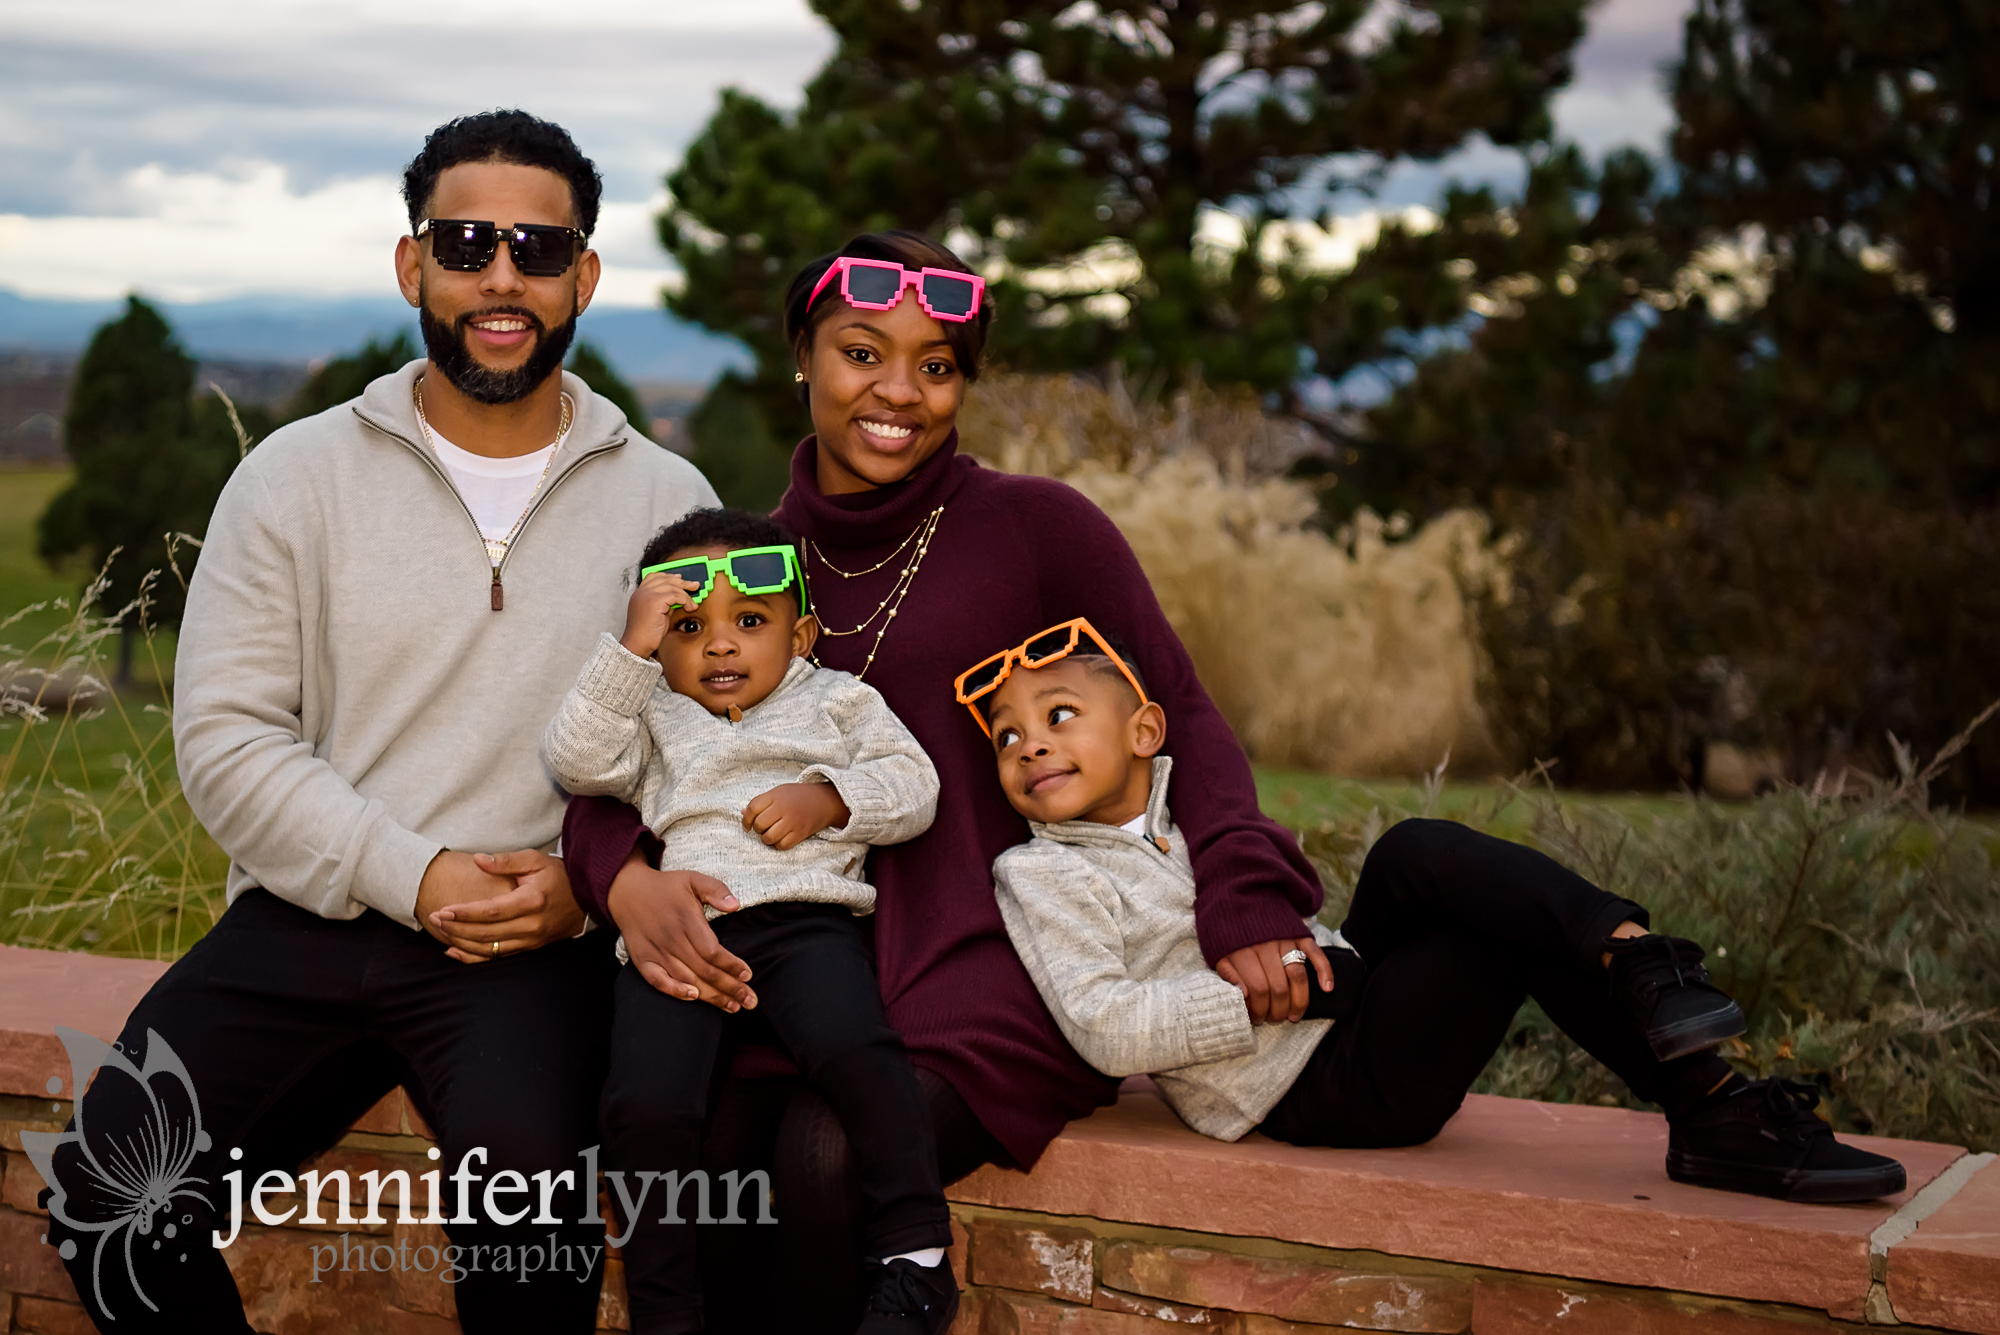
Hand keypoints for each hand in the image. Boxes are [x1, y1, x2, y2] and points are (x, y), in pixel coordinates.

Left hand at [420, 849, 586, 963]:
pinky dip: (474, 957)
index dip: (465, 912)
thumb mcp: (535, 860)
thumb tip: (478, 860)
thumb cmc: (558, 876)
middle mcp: (532, 925)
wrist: (585, 897)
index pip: (491, 911)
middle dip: (457, 927)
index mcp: (532, 901)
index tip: (444, 909)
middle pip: (487, 933)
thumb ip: (505, 861)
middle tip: (435, 918)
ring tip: (441, 931)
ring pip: (490, 949)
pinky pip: (498, 957)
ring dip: (462, 942)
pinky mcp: (531, 948)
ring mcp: (532, 940)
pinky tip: (455, 952)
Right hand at [604, 849, 756, 1010]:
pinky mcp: (642, 959)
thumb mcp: (693, 879)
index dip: (731, 965)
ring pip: (687, 979)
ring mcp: (656, 951)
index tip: (748, 975)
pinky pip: (657, 980)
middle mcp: (672, 938)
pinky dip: (674, 991)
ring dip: (711, 996)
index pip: (713, 951)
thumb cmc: (666, 887)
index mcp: (687, 920)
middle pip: (704, 970)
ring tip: (732, 1006)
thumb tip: (735, 905)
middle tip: (749, 1000)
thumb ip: (716, 889)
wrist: (626, 891)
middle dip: (730, 988)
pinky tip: (693, 997)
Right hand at [619, 570, 703, 660]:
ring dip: (686, 595)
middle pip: (664, 579)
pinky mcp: (654, 602)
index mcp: (639, 593)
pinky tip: (689, 607)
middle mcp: (642, 592)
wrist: (637, 644)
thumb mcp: (657, 613)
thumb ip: (665, 603)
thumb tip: (679, 597)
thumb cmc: (646, 633)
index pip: (653, 576)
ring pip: (672, 587)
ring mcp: (647, 595)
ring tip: (693, 603)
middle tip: (694, 585)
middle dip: (682, 582)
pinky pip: (675, 596)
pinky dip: (685, 600)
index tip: (680, 578)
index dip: (668, 576)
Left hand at [742, 782, 849, 849]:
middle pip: (759, 824)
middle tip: (763, 827)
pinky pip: (782, 845)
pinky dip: (778, 845)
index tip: (747, 825)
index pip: (752, 808)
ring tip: (770, 834)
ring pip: (769, 837)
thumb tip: (743, 813)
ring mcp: (793, 822)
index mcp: (776, 796)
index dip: (745, 819)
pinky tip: (780, 839)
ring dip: (766, 838)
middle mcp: (784, 808)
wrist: (824, 801)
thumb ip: (761, 802)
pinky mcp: (801, 833)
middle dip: (757, 829)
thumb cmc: (797, 796)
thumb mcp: (778, 792)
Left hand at [1216, 936, 1334, 1023]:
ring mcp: (1284, 939)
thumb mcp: (1219, 954)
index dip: (1259, 1009)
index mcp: (1243, 952)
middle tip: (1275, 1019)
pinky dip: (1324, 970)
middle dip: (1278, 1010)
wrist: (1242, 899)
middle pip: (1278, 987)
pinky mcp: (1299, 934)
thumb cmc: (1230, 936)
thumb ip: (1228, 974)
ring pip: (1297, 975)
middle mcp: (1266, 946)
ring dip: (1299, 1001)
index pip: (1257, 989)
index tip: (1257, 1019)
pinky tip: (1327, 988)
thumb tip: (1243, 995)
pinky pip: (1315, 953)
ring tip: (1293, 1016)